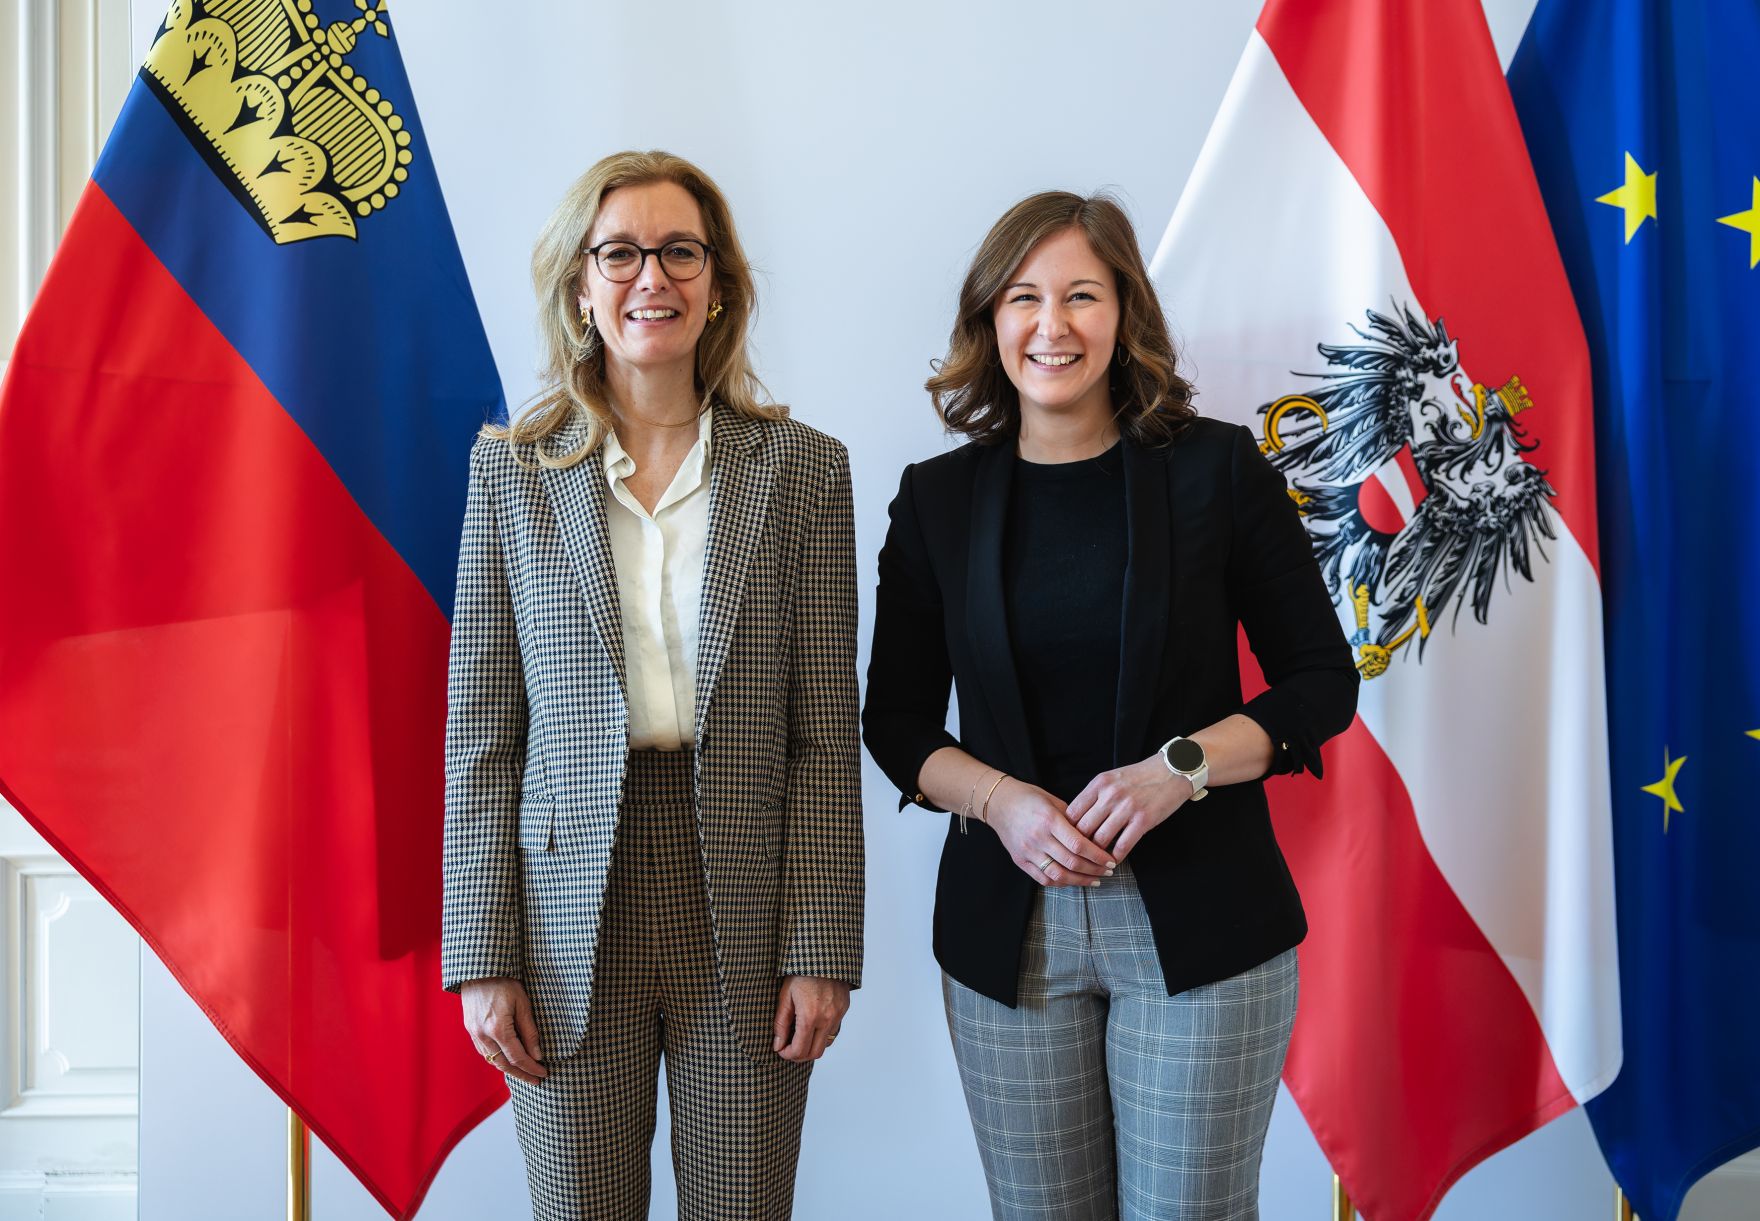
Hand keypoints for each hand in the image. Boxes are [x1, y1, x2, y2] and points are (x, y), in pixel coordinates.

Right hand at [461, 976, 547, 1084]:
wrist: (479, 969)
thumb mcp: (522, 1003)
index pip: (518, 1058)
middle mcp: (483, 1035)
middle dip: (521, 1074)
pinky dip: (496, 1059)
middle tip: (536, 1080)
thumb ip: (530, 1031)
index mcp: (498, 1029)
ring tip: (523, 1073)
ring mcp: (474, 1033)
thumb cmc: (503, 982)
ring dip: (508, 1069)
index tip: (543, 1073)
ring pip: (492, 1060)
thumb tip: (537, 1054)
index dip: (531, 1068)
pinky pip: (483, 1052)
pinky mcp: (470, 1029)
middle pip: (504, 1064)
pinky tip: (506, 1060)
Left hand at [773, 976, 850, 1061]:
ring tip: (800, 1035)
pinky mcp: (844, 1009)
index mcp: (809, 1016)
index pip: (800, 1050)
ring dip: (812, 1045)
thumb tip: (778, 1045)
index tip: (781, 1050)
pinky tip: (813, 1024)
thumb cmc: (800, 972)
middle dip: (800, 1055)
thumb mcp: (785, 996)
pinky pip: (834, 1030)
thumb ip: (781, 1024)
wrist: (823, 954)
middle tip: (789, 1048)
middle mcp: (827, 1019)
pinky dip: (822, 1034)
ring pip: (826, 1044)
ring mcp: (838, 1015)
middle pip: (815, 1054)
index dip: (788, 1055)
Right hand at [985, 777, 1114, 886]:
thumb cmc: (1029, 798)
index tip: (1111, 860)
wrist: (999, 803)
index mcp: (1049, 820)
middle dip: (1094, 870)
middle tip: (1108, 871)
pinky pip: (1044, 879)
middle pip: (1072, 863)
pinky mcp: (1020, 861)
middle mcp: (1038, 838)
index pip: (1079, 845)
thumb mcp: (1054, 802)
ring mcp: (1028, 852)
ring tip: (1095, 880)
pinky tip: (1074, 881)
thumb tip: (1095, 837)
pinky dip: (1062, 883)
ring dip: (1081, 881)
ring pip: (1059, 876)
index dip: (1098, 856)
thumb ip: (1073, 820)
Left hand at [1067, 754, 1193, 862]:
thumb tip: (1076, 819)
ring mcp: (1127, 808)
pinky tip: (1114, 860)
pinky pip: (1123, 845)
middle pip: (1083, 829)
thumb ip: (1094, 795)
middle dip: (1080, 845)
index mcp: (1099, 784)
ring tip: (1097, 860)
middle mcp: (1110, 795)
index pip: (1072, 812)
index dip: (1068, 830)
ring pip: (1100, 839)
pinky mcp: (1143, 820)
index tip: (1071, 839)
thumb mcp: (1111, 778)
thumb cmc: (1139, 776)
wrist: (1172, 771)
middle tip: (1081, 854)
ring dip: (1097, 854)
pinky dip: (1116, 856)